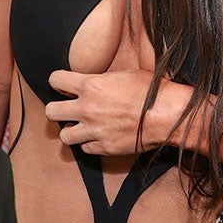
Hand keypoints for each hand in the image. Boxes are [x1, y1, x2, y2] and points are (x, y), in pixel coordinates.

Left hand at [46, 68, 190, 154]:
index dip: (58, 82)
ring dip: (70, 131)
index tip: (64, 86)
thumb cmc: (153, 91)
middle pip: (52, 111)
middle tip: (67, 109)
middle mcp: (87, 108)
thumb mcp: (125, 74)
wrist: (171, 115)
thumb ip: (102, 78)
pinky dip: (89, 143)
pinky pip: (85, 148)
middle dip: (57, 109)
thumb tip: (92, 79)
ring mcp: (95, 130)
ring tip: (80, 127)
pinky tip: (98, 137)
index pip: (55, 80)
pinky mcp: (105, 147)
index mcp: (90, 85)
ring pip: (64, 135)